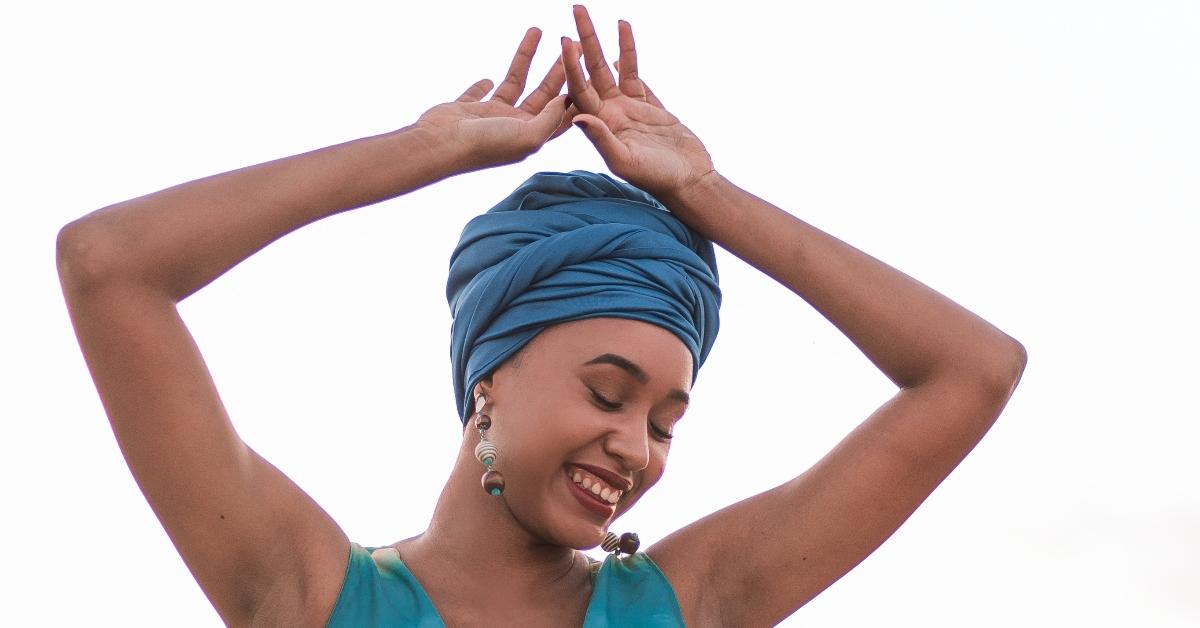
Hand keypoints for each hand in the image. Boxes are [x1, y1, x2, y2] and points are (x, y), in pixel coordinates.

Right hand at [414, 27, 576, 174]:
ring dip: (526, 58)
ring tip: (537, 30)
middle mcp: (514, 127)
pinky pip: (480, 94)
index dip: (578, 90)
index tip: (591, 67)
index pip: (562, 111)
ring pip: (515, 82)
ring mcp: (491, 118)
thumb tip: (564, 100)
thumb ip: (549, 118)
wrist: (438, 146)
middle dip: (559, 67)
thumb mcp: (528, 136)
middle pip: (544, 93)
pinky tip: (489, 77)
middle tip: (573, 41)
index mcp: (532, 136)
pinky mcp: (468, 110)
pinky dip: (483, 85)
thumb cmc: (485, 145)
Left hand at [562, 5, 716, 200]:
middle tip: (577, 9)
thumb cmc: (656, 178)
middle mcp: (610, 114)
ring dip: (608, 43)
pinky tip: (621, 42)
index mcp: (600, 125)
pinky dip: (629, 58)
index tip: (564, 39)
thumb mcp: (625, 161)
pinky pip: (636, 77)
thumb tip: (578, 116)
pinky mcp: (650, 107)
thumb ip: (602, 139)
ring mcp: (630, 109)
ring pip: (615, 69)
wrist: (689, 181)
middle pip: (593, 69)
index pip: (580, 88)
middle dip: (585, 39)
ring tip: (606, 16)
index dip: (571, 64)